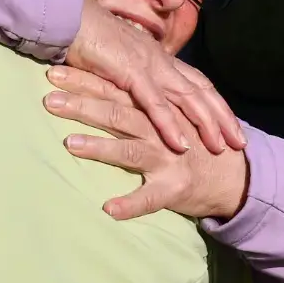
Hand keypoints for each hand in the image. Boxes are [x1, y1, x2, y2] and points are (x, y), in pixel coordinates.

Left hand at [46, 67, 249, 220]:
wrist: (234, 175)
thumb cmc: (193, 141)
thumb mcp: (169, 113)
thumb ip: (140, 99)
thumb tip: (102, 79)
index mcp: (155, 109)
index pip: (114, 89)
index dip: (84, 79)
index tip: (53, 73)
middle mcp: (159, 130)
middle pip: (117, 113)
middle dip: (82, 105)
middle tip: (49, 100)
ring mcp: (167, 159)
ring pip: (129, 150)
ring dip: (100, 148)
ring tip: (70, 144)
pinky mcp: (174, 188)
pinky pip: (150, 198)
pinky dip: (130, 204)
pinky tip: (109, 209)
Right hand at [60, 7, 245, 153]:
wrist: (67, 16)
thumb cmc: (86, 37)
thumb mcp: (115, 60)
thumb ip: (129, 75)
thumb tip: (136, 92)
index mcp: (158, 56)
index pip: (197, 82)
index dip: (215, 104)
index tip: (228, 124)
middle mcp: (160, 60)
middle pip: (201, 91)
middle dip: (223, 117)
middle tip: (240, 142)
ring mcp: (148, 65)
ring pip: (187, 98)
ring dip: (206, 124)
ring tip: (221, 148)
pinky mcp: (130, 72)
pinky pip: (155, 103)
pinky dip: (170, 125)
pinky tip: (181, 145)